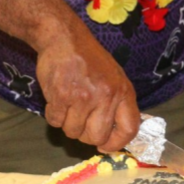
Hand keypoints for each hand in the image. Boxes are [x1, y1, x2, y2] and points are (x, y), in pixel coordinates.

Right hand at [36, 28, 140, 152]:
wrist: (64, 38)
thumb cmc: (90, 58)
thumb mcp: (115, 77)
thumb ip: (118, 103)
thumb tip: (115, 136)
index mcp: (123, 91)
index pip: (129, 128)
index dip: (117, 143)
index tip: (106, 146)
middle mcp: (105, 96)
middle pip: (97, 137)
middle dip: (87, 136)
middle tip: (81, 124)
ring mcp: (82, 97)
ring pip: (73, 132)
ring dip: (68, 125)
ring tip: (68, 106)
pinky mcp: (60, 96)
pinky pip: (55, 122)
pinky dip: (53, 115)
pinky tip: (57, 100)